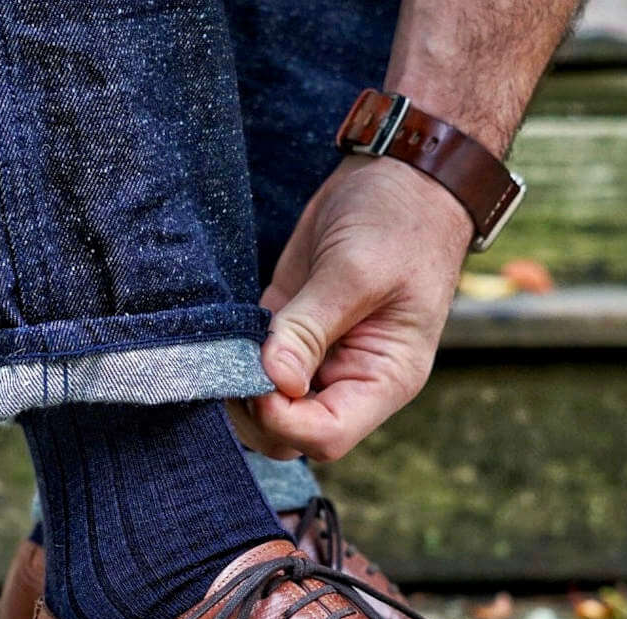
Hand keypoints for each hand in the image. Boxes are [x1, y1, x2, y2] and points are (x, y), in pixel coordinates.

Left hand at [230, 154, 473, 461]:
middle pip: (290, 435)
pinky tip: (222, 335)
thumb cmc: (400, 220)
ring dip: (238, 389)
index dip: (284, 420)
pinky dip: (233, 361)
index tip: (259, 377)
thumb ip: (310, 328)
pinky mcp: (289, 332)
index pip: (327, 435)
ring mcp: (317, 360)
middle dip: (254, 411)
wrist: (404, 175)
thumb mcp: (356, 271)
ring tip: (224, 347)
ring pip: (265, 410)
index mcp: (382, 379)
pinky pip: (254, 368)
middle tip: (230, 363)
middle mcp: (349, 381)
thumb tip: (274, 381)